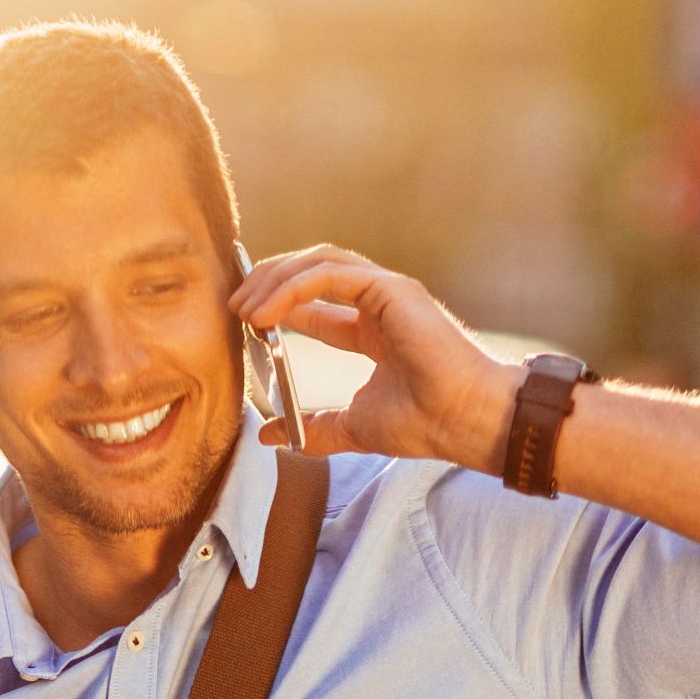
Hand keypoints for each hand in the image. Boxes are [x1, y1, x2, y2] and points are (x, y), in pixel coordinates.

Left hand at [233, 245, 518, 473]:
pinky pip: (329, 275)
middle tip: (234, 307)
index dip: (276, 306)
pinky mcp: (390, 288)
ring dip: (275, 280)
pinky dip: (294, 288)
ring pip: (318, 263)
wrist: (464, 421)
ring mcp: (386, 290)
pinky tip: (268, 313)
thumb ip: (312, 428)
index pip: (315, 304)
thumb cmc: (424, 423)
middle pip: (311, 273)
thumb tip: (268, 435)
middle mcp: (378, 302)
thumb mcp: (352, 427)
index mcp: (372, 329)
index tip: (244, 322)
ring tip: (244, 308)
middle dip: (269, 284)